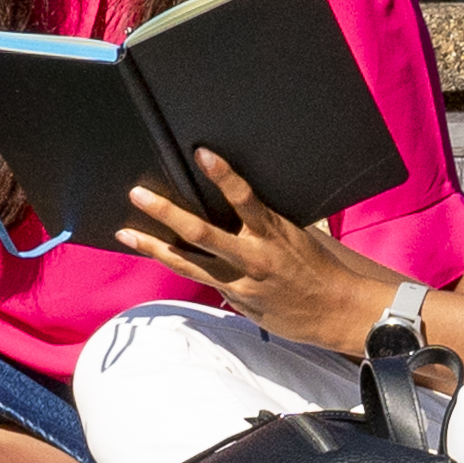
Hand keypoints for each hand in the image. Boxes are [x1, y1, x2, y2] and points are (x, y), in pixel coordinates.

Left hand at [118, 153, 395, 354]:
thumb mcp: (296, 234)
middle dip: (166, 213)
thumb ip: (264, 220)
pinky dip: (177, 265)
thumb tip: (236, 199)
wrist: (335, 309)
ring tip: (128, 233)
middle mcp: (253, 256)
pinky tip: (157, 255)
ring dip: (155, 246)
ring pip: (188, 262)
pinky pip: (201, 280)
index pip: (244, 196)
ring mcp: (241, 281)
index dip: (222, 174)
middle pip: (201, 232)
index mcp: (273, 231)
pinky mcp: (237, 300)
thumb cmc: (317, 265)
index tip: (201, 153)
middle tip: (139, 194)